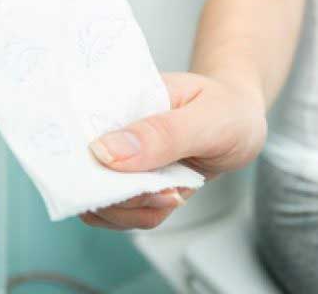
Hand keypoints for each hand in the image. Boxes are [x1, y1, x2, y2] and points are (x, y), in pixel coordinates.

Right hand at [80, 72, 266, 229]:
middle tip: (162, 190)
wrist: (242, 119)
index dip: (75, 155)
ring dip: (132, 210)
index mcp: (117, 100)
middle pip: (84, 172)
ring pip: (102, 200)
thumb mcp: (205, 117)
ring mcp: (122, 161)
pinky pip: (125, 213)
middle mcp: (111, 131)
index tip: (103, 175)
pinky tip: (171, 199)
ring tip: (172, 194)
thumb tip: (104, 153)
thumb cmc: (225, 107)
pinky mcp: (136, 184)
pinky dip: (145, 215)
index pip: (75, 127)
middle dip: (115, 194)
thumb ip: (160, 134)